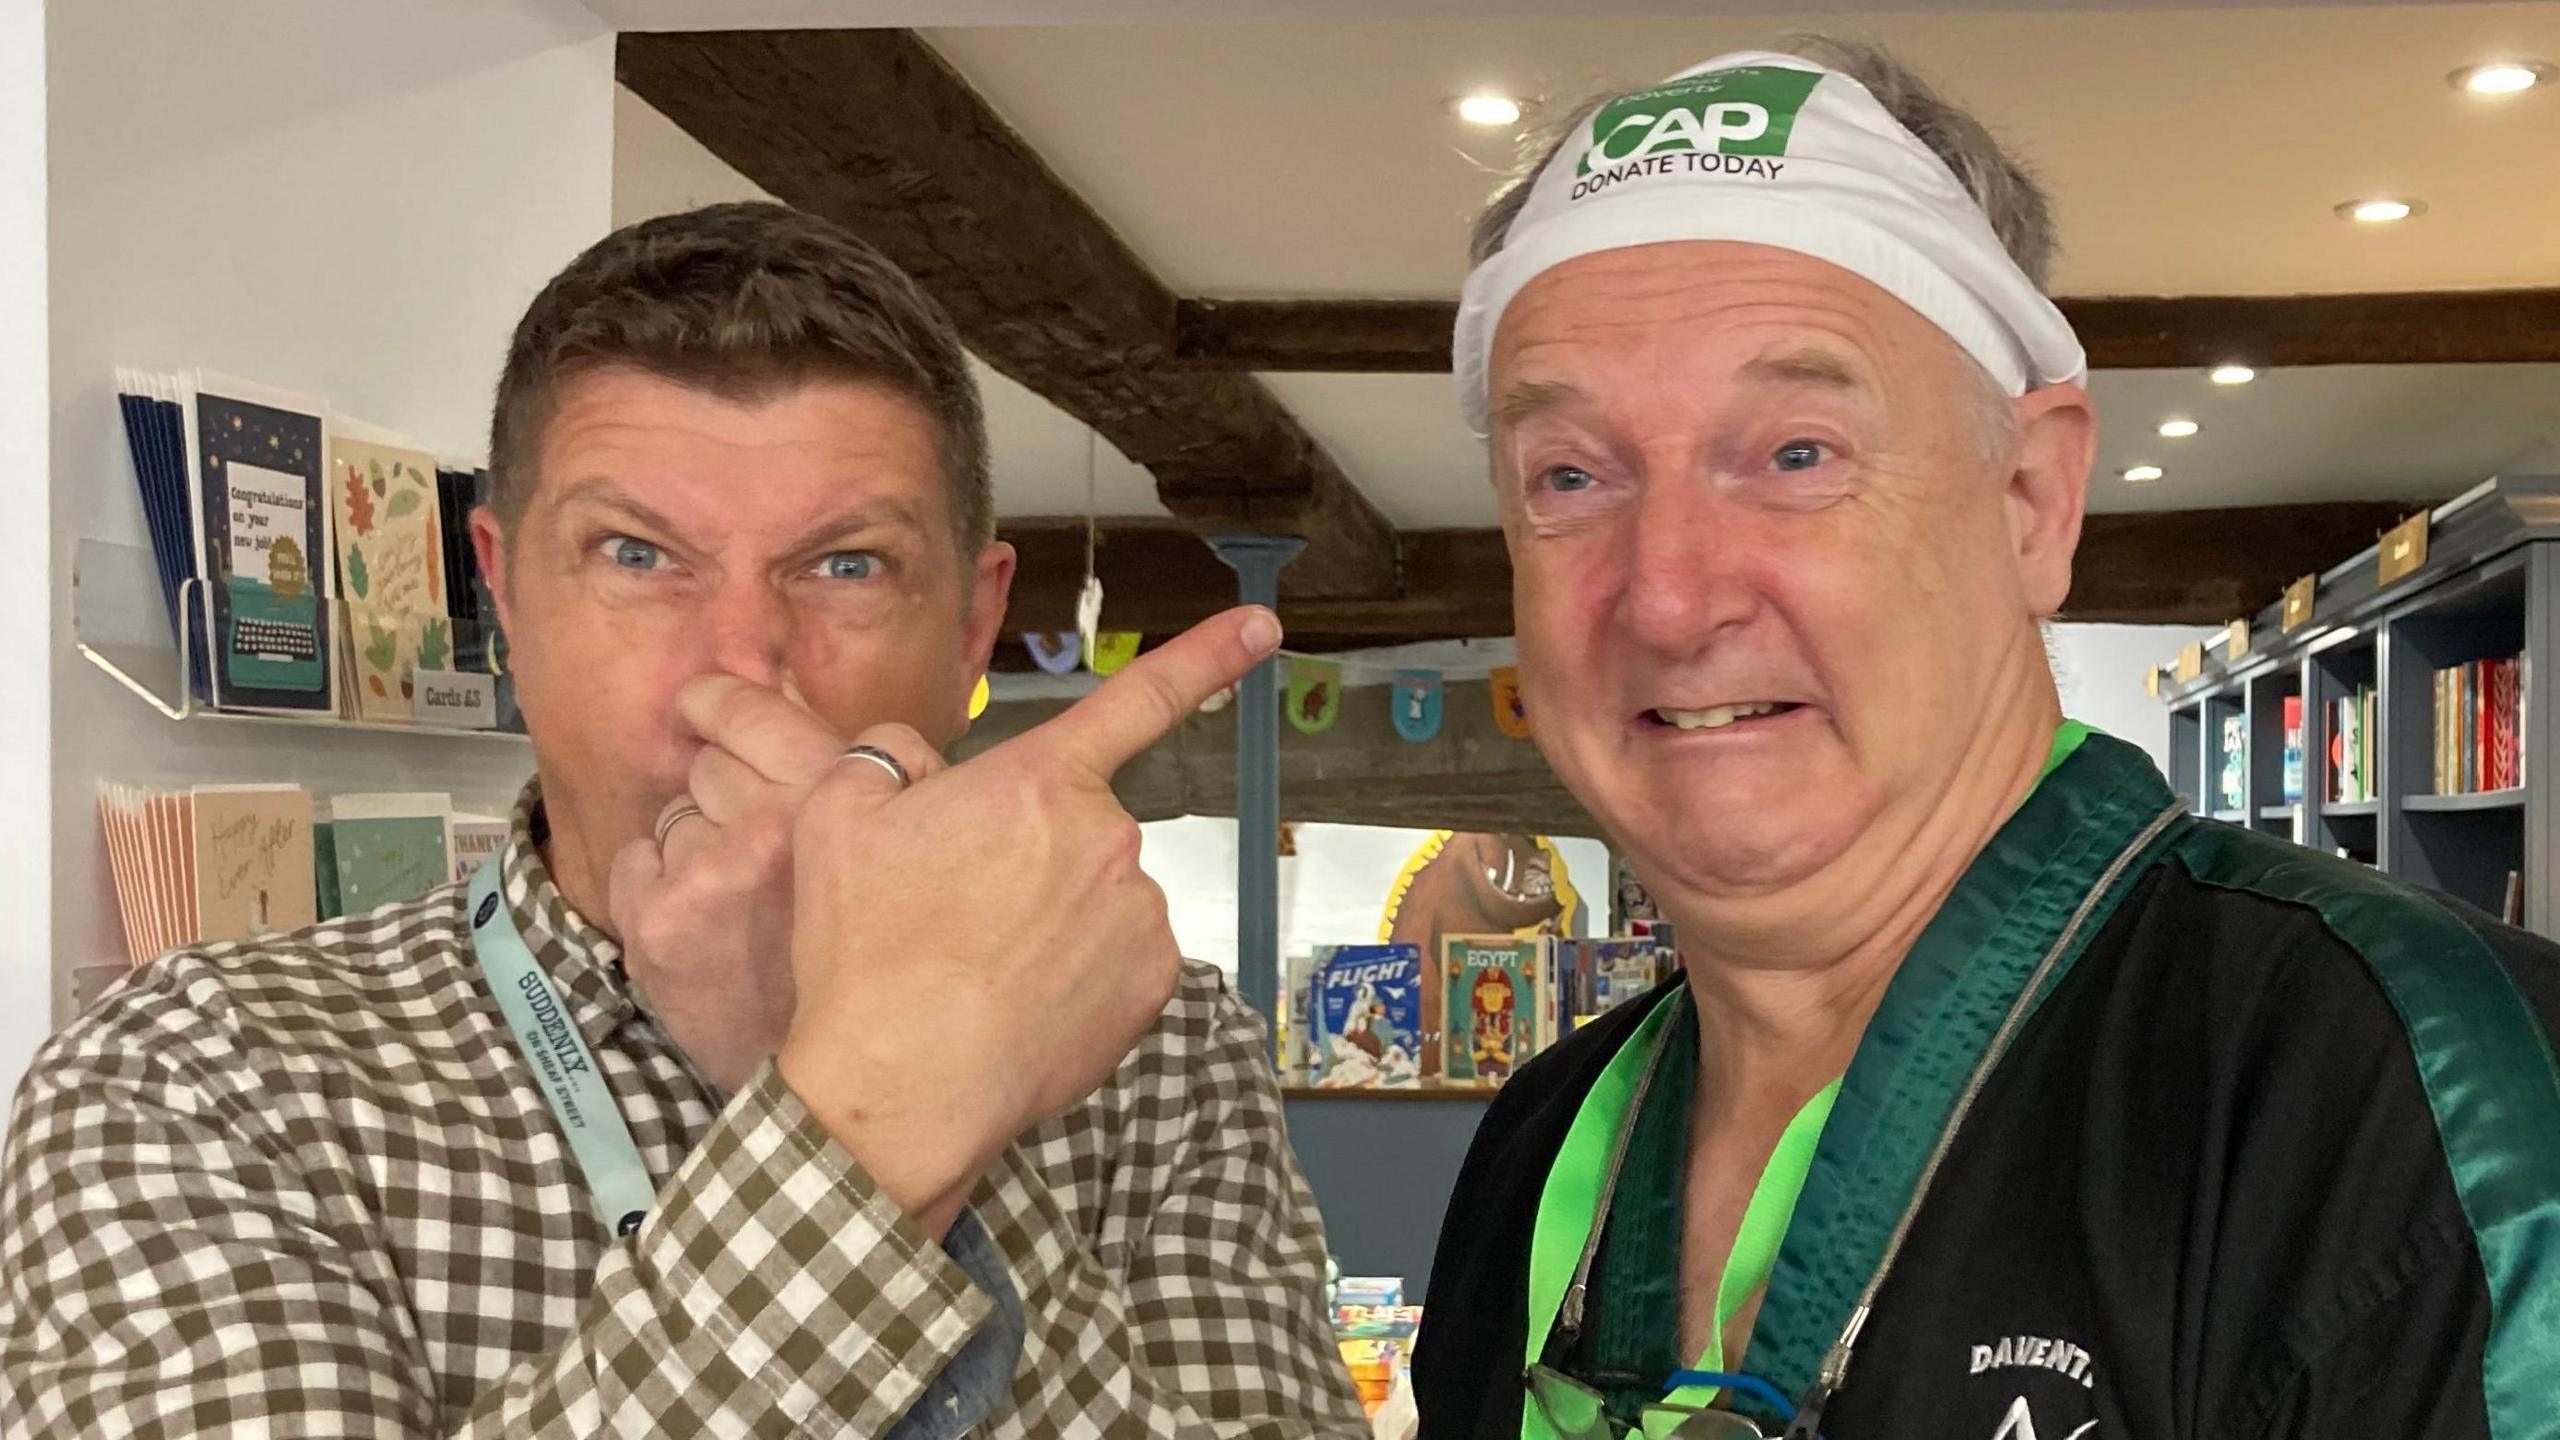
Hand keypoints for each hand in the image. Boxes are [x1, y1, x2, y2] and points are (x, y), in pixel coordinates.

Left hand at [606, 678, 843, 1093]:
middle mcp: (777, 822)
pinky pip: (636, 860)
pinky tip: (698, 929)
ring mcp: (711, 870)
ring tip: (734, 905)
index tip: (702, 701)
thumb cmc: (873, 961)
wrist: (846, 1076)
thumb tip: (790, 709)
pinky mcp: (660, 918)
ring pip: (676, 816)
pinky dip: (652, 888)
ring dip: (694, 850)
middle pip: (711, 763)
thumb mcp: (887, 855)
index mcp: (842, 797)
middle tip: (753, 856)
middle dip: (724, 798)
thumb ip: (855, 787)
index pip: (754, 711)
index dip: (722, 703)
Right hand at [763, 606, 1281, 1234]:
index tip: (1263, 627)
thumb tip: (919, 761)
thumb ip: (889, 757)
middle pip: (1072, 826)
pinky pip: (1118, 959)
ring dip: (1051, 918)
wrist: (898, 1085)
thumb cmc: (864, 950)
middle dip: (1026, 853)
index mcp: (1040, 780)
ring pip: (1096, 896)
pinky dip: (1079, 975)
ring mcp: (1141, 916)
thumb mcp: (836, 815)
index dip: (1208, 655)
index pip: (1139, 698)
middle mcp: (1110, 838)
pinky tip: (1022, 1002)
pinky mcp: (1153, 987)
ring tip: (980, 966)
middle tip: (955, 910)